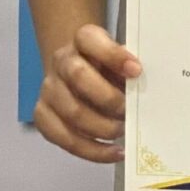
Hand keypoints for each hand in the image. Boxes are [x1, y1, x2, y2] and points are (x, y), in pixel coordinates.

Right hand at [33, 21, 140, 163]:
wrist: (77, 72)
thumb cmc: (109, 68)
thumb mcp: (122, 60)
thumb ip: (131, 70)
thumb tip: (147, 91)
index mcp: (83, 40)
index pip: (89, 39)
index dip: (112, 54)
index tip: (136, 70)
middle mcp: (61, 61)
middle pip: (77, 75)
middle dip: (107, 98)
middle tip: (128, 111)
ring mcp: (49, 89)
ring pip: (70, 112)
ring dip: (102, 128)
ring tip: (122, 131)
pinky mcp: (43, 115)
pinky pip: (64, 138)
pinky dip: (92, 150)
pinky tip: (114, 152)